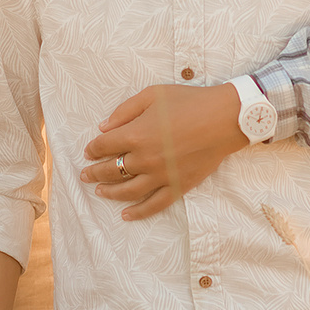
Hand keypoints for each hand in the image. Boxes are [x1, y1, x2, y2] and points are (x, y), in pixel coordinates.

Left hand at [81, 83, 245, 219]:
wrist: (225, 118)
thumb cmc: (189, 101)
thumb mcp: (152, 95)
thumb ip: (125, 111)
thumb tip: (103, 127)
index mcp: (135, 134)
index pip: (103, 146)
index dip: (92, 149)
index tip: (89, 151)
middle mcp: (144, 159)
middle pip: (111, 170)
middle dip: (94, 173)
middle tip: (85, 175)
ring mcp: (161, 175)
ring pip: (128, 191)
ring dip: (110, 192)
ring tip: (99, 192)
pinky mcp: (178, 186)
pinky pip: (154, 205)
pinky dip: (139, 212)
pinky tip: (126, 215)